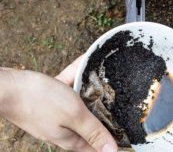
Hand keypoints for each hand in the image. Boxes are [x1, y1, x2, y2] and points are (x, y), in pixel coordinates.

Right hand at [0, 58, 117, 151]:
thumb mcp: (73, 115)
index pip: (96, 144)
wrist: (6, 86)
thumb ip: (93, 131)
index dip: (110, 137)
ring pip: (79, 101)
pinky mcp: (48, 99)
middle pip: (89, 121)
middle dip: (103, 109)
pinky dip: (75, 78)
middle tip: (117, 97)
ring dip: (90, 89)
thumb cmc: (40, 101)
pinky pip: (68, 87)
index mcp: (70, 137)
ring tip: (102, 76)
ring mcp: (54, 113)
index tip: (126, 126)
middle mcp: (63, 128)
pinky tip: (83, 64)